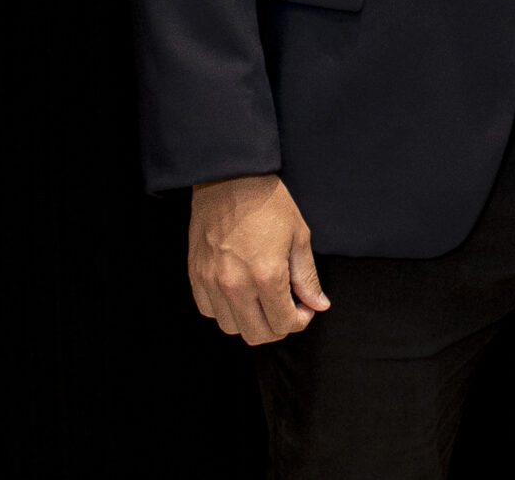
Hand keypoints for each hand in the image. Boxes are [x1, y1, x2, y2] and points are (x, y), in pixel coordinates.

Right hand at [188, 173, 327, 344]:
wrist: (229, 179)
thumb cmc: (268, 204)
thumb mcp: (298, 237)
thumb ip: (307, 278)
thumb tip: (318, 306)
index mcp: (267, 276)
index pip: (284, 324)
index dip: (300, 321)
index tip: (305, 308)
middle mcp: (236, 285)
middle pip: (257, 335)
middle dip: (278, 327)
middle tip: (287, 307)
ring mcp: (211, 283)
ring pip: (232, 327)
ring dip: (251, 321)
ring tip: (263, 299)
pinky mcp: (196, 277)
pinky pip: (209, 311)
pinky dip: (226, 310)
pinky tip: (241, 292)